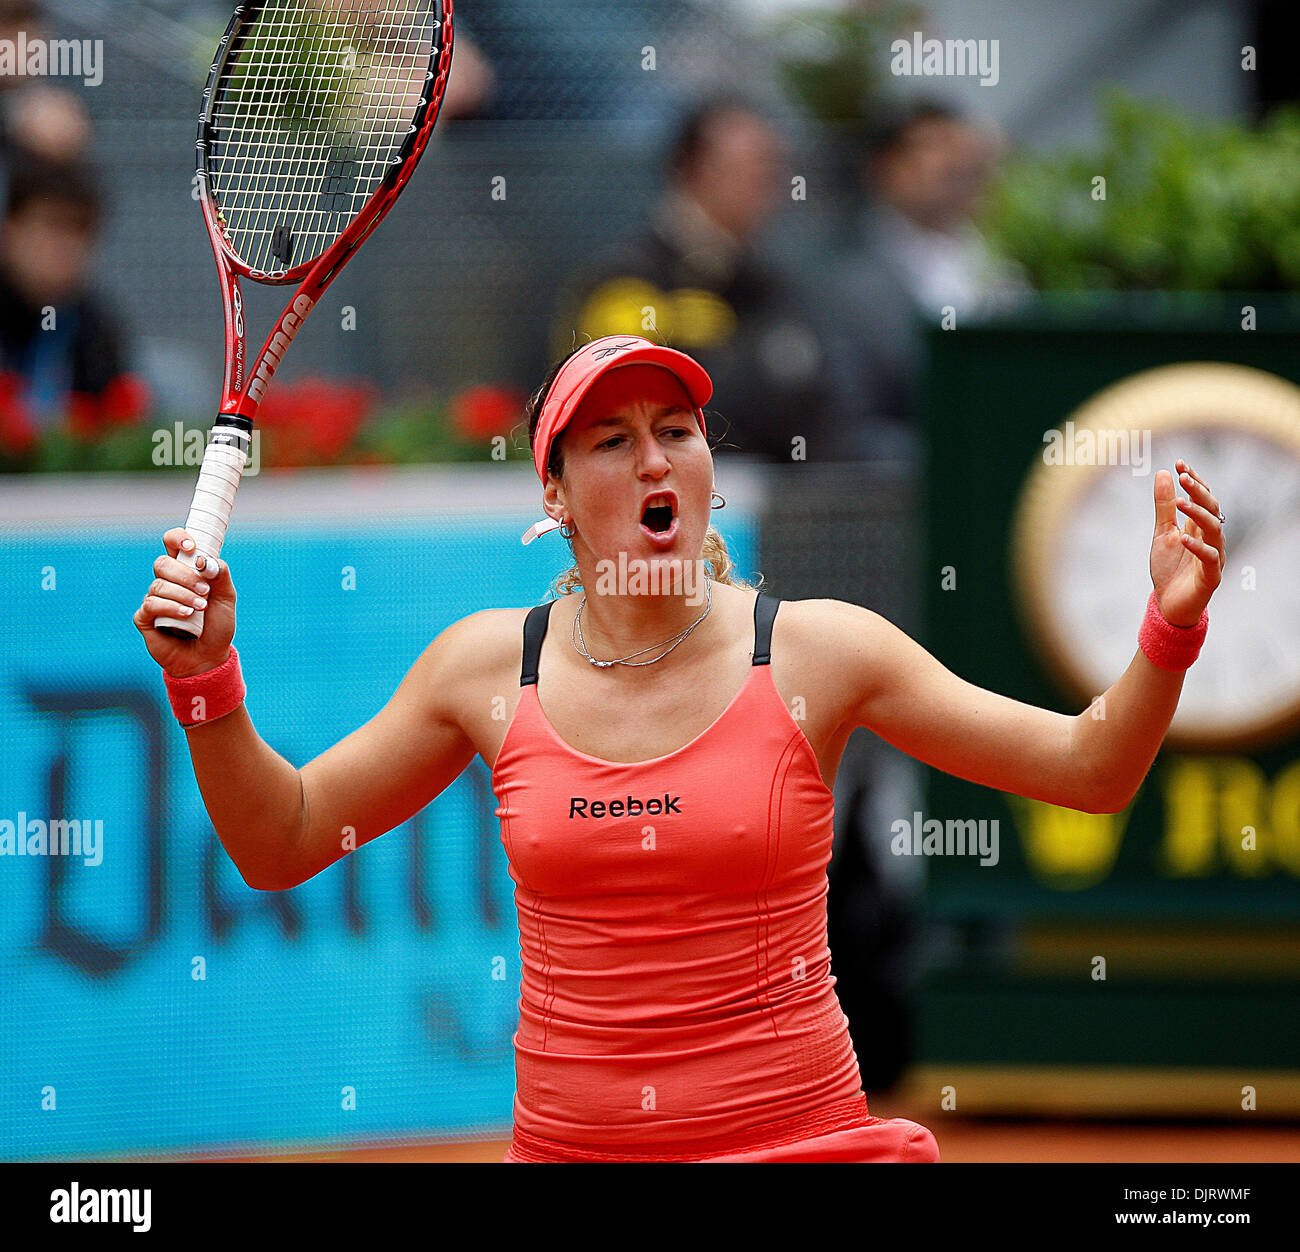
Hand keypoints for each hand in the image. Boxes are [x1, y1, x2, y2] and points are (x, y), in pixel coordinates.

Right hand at [132, 529, 236, 676]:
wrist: (209, 657)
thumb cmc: (217, 626)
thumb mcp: (227, 598)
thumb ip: (220, 575)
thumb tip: (202, 559)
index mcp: (186, 571)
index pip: (173, 543)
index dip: (177, 539)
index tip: (190, 547)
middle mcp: (167, 582)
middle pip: (163, 563)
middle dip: (185, 576)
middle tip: (205, 591)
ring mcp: (154, 599)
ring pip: (159, 584)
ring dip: (183, 595)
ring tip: (200, 608)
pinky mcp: (145, 617)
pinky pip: (151, 604)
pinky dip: (170, 607)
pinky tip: (185, 615)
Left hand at [1149, 459, 1224, 625]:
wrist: (1168, 604)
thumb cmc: (1169, 568)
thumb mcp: (1162, 533)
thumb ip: (1164, 507)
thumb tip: (1163, 474)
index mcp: (1200, 526)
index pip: (1202, 498)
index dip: (1194, 480)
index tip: (1179, 463)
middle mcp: (1210, 538)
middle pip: (1212, 509)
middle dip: (1198, 491)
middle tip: (1183, 476)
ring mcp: (1213, 556)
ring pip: (1214, 529)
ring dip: (1197, 514)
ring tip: (1180, 502)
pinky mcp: (1210, 576)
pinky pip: (1209, 558)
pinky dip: (1197, 546)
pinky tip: (1183, 536)